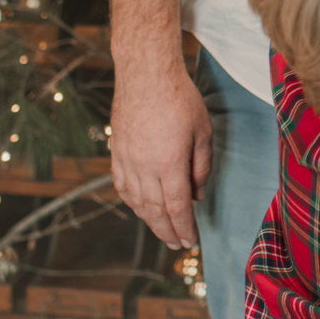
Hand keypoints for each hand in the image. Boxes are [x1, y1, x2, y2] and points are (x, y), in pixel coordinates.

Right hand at [107, 0, 211, 250]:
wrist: (146, 73)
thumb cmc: (180, 98)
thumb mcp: (203, 130)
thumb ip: (201, 165)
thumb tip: (196, 194)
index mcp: (169, 163)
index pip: (176, 207)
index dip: (183, 228)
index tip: (190, 241)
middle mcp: (144, 167)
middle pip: (154, 210)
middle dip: (167, 231)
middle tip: (176, 245)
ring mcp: (126, 160)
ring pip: (136, 201)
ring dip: (149, 220)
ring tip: (161, 230)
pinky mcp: (116, 151)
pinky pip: (121, 185)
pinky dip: (131, 201)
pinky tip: (139, 206)